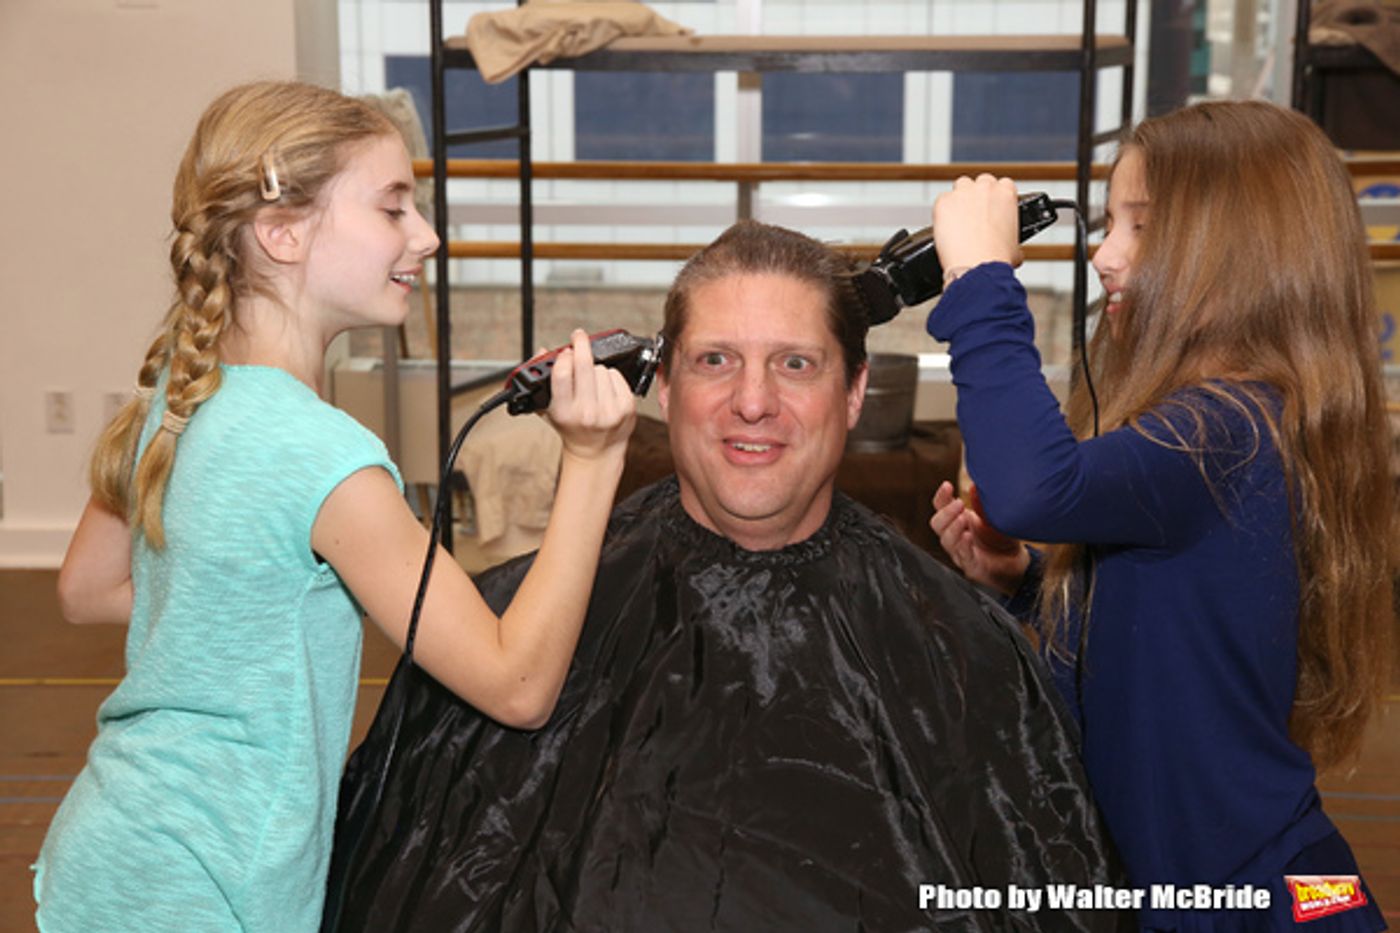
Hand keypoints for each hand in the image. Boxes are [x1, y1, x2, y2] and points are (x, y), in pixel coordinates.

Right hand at [544, 329, 636, 460]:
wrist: (596, 450)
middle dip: (581, 344)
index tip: (565, 350)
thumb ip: (542, 380)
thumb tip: (543, 352)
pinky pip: (616, 376)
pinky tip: (604, 387)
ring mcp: (608, 411)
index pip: (562, 374)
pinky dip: (610, 376)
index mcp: (564, 412)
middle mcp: (586, 413)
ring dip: (596, 369)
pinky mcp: (626, 408)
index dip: (564, 356)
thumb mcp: (549, 408)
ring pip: (602, 368)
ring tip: (591, 381)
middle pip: (585, 365)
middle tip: (578, 336)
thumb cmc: (571, 427)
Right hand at [929, 480, 1029, 596]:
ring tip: (963, 519)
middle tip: (958, 504)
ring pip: (946, 540)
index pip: (941, 507)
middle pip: (937, 524)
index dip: (941, 496)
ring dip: (953, 528)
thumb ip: (982, 504)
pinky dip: (963, 545)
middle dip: (946, 512)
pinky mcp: (970, 566)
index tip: (947, 485)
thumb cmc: (1000, 539)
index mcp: (957, 520)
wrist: (1016, 563)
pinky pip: (962, 555)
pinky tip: (968, 537)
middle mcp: (955, 536)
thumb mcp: (993, 517)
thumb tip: (975, 485)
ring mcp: (960, 552)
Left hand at [932, 174, 1023, 277]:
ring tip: (959, 221)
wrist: (976, 267)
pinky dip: (942, 213)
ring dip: (960, 200)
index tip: (991, 210)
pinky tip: (946, 228)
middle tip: (974, 217)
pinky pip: (941, 202)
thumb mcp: (1015, 248)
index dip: (995, 198)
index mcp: (1006, 193)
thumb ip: (1012, 238)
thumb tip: (1011, 248)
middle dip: (977, 196)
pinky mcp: (943, 201)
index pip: (1002, 185)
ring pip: (959, 187)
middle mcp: (985, 188)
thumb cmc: (995, 258)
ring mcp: (962, 192)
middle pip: (979, 183)